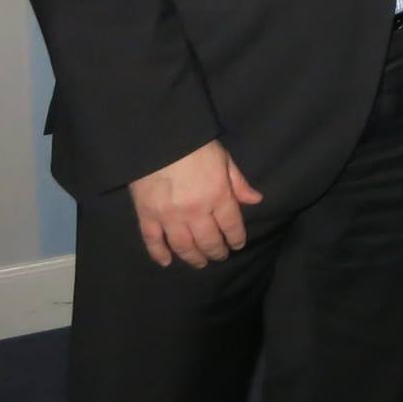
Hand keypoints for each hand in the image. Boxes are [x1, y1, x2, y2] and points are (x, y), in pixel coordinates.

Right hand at [127, 139, 262, 267]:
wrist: (157, 138)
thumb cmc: (196, 145)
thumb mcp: (224, 159)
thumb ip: (238, 182)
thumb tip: (255, 200)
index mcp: (217, 195)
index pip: (231, 225)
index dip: (236, 238)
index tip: (237, 245)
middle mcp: (195, 211)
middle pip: (208, 240)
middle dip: (216, 251)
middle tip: (219, 257)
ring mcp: (169, 216)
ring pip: (183, 246)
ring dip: (193, 257)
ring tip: (200, 263)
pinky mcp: (147, 215)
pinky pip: (153, 241)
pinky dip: (160, 254)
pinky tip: (167, 262)